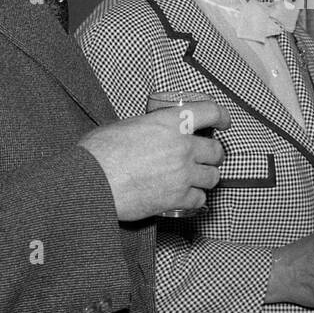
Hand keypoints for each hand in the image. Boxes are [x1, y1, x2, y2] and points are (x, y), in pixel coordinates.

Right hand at [78, 101, 229, 220]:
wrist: (89, 182)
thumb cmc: (98, 152)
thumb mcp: (126, 126)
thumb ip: (150, 127)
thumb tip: (154, 131)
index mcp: (169, 122)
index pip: (210, 112)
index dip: (221, 116)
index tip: (223, 122)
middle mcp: (182, 147)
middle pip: (216, 150)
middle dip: (212, 154)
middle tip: (205, 157)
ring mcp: (182, 174)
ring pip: (213, 177)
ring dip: (205, 177)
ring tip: (195, 178)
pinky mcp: (176, 198)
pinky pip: (199, 199)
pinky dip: (194, 199)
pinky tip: (185, 197)